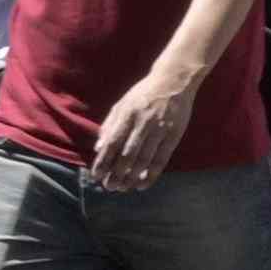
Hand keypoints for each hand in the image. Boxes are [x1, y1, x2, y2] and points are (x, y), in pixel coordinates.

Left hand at [84, 71, 191, 189]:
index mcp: (127, 114)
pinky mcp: (174, 135)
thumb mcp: (123, 104)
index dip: (103, 160)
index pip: (112, 142)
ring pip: (144, 159)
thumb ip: (110, 124)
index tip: (96, 175)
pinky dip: (151, 174)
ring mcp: (160, 129)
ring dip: (132, 176)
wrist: (174, 81)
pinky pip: (161, 158)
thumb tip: (98, 147)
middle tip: (109, 187)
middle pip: (127, 154)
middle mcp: (143, 122)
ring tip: (123, 188)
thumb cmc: (144, 93)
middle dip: (116, 173)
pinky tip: (142, 184)